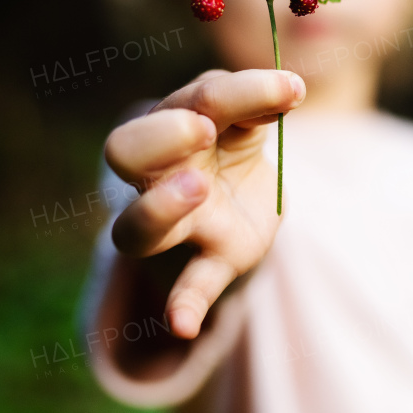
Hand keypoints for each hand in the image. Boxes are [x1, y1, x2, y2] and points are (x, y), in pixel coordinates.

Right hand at [103, 68, 304, 338]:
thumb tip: (288, 88)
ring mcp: (177, 225)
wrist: (239, 204)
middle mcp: (157, 175)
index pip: (188, 100)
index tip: (286, 92)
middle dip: (160, 138)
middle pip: (124, 153)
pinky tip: (182, 325)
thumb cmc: (231, 145)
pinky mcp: (207, 262)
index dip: (230, 93)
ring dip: (159, 208)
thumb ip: (258, 103)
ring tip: (197, 189)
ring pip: (136, 227)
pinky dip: (181, 306)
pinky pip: (186, 287)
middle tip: (202, 129)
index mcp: (171, 125)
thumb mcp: (247, 117)